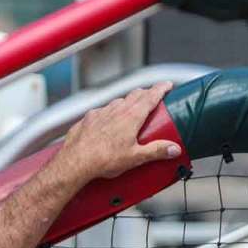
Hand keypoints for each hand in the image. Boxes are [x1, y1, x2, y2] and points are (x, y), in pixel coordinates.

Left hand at [57, 82, 179, 180]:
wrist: (74, 162)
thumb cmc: (102, 160)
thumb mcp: (135, 157)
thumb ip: (156, 151)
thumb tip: (174, 149)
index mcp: (130, 117)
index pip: (150, 96)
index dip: (160, 89)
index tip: (167, 85)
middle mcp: (115, 111)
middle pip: (134, 95)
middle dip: (145, 93)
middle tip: (152, 95)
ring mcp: (99, 113)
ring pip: (116, 102)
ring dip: (126, 102)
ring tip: (131, 109)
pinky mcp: (86, 120)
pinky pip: (100, 112)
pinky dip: (108, 113)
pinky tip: (107, 122)